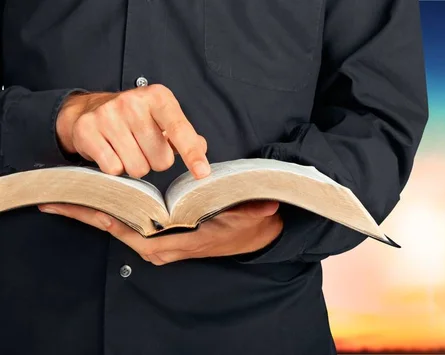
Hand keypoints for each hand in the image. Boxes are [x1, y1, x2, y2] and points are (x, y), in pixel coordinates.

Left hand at [38, 201, 282, 264]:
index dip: (112, 221)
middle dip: (89, 215)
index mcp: (180, 243)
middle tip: (57, 199)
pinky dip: (108, 212)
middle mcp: (164, 247)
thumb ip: (252, 212)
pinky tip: (94, 198)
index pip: (138, 234)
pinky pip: (127, 225)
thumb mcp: (249, 217)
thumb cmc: (246, 226)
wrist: (253, 235)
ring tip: (67, 195)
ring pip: (120, 228)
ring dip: (94, 212)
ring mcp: (159, 243)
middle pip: (119, 231)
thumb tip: (265, 207)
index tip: (91, 206)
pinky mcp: (158, 236)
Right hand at [56, 85, 209, 178]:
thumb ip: (186, 135)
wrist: (90, 108)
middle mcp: (132, 102)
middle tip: (145, 147)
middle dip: (156, 161)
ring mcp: (107, 115)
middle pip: (161, 159)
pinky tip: (111, 151)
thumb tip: (201, 148)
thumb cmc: (137, 117)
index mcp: (158, 97)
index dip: (192, 154)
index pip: (179, 130)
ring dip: (136, 166)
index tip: (202, 173)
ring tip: (128, 149)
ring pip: (138, 168)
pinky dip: (115, 167)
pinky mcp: (87, 130)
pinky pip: (114, 169)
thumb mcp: (165, 118)